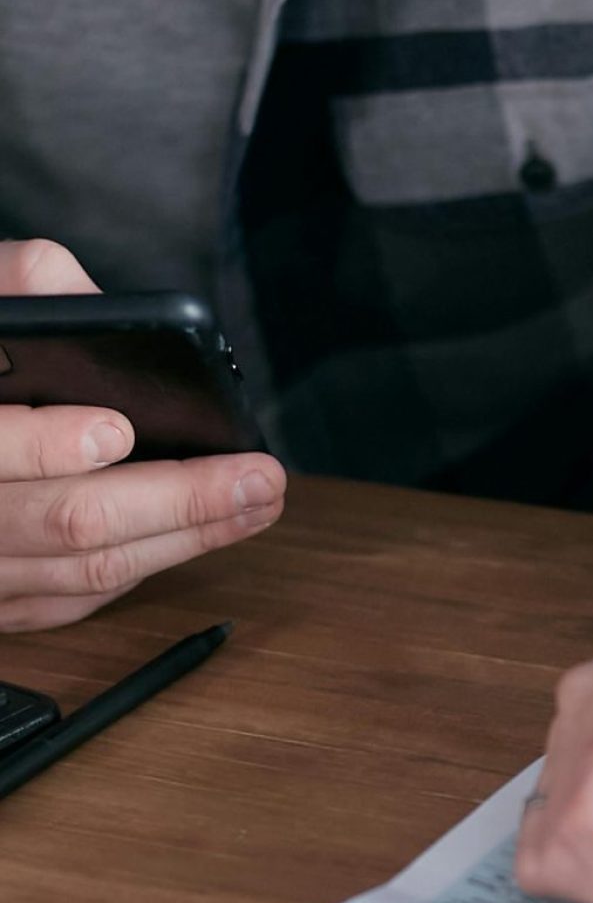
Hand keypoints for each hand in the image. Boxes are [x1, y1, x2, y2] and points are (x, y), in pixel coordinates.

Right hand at [0, 239, 285, 631]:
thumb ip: (25, 292)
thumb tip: (93, 307)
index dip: (47, 444)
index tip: (117, 428)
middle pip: (70, 521)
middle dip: (177, 500)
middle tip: (258, 476)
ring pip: (88, 570)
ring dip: (186, 539)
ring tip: (256, 502)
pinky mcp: (0, 610)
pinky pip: (76, 600)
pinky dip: (142, 567)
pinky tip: (196, 535)